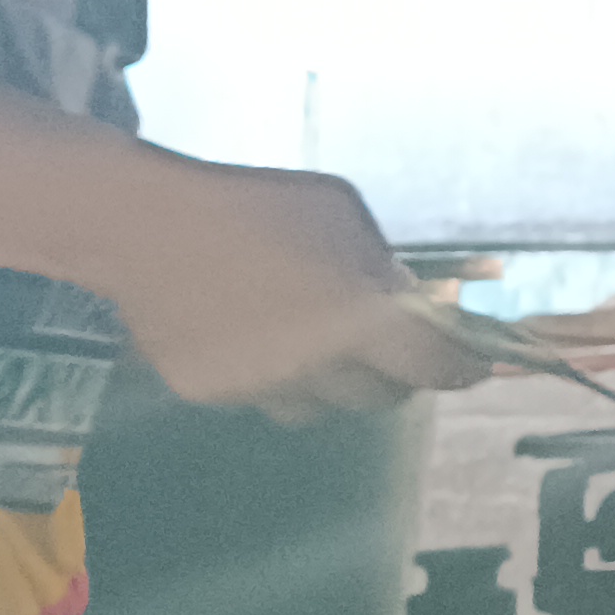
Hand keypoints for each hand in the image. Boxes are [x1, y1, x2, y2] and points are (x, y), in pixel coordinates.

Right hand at [94, 165, 487, 421]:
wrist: (145, 226)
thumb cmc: (257, 205)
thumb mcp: (341, 214)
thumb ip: (381, 265)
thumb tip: (414, 301)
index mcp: (360, 318)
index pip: (435, 368)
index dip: (459, 368)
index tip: (468, 363)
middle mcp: (317, 365)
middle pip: (383, 397)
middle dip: (395, 373)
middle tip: (386, 346)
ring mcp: (262, 388)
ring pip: (323, 409)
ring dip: (334, 385)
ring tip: (316, 342)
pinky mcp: (214, 397)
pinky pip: (263, 400)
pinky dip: (273, 379)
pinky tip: (254, 338)